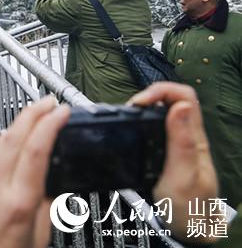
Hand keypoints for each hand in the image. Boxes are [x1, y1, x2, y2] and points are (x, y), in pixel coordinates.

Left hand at [0, 97, 69, 247]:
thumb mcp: (39, 237)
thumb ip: (46, 204)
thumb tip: (51, 180)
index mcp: (17, 202)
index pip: (36, 150)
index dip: (50, 125)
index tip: (61, 112)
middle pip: (14, 138)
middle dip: (32, 113)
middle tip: (47, 102)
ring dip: (15, 125)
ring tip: (31, 116)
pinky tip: (6, 139)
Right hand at [128, 82, 220, 243]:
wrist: (189, 229)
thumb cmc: (189, 207)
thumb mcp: (183, 176)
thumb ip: (181, 142)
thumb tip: (181, 106)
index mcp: (193, 138)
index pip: (183, 95)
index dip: (159, 91)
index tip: (139, 103)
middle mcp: (187, 135)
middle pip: (170, 98)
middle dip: (146, 97)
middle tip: (128, 111)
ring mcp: (177, 142)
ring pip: (162, 111)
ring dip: (143, 109)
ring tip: (126, 118)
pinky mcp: (167, 150)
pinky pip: (155, 126)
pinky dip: (140, 123)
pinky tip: (131, 131)